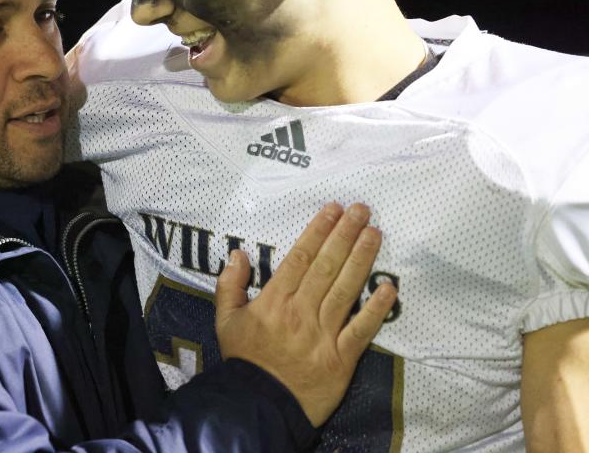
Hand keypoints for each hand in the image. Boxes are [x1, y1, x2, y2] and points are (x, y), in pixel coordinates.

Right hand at [214, 202, 395, 426]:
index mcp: (274, 301)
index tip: (332, 210)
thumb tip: (237, 253)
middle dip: (344, 235)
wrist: (260, 405)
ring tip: (375, 233)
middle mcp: (301, 311)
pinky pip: (362, 329)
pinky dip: (377, 309)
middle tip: (361, 210)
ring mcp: (323, 333)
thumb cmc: (245, 360)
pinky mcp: (342, 356)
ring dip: (362, 259)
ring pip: (345, 289)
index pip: (300, 258)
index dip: (318, 231)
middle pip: (326, 266)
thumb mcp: (225, 320)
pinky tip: (390, 288)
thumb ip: (230, 285)